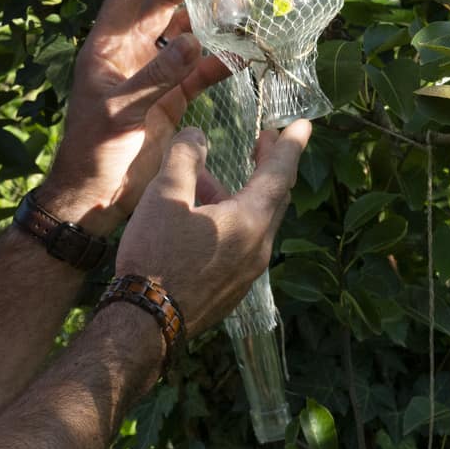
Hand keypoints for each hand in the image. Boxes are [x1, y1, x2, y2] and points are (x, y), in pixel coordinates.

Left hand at [38, 0, 231, 232]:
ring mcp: (152, 76)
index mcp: (106, 47)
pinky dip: (218, 62)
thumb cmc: (93, 150)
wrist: (95, 197)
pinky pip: (198, 73)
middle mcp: (129, 55)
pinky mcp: (170, 101)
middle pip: (162, 8)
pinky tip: (241, 52)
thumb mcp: (120, 109)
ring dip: (209, 21)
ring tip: (239, 1)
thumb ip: (156, 75)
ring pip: (185, 37)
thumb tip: (193, 40)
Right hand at [114, 120, 310, 337]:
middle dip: (269, 165)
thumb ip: (184, 157)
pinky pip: (241, 244)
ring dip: (238, 194)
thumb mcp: (164, 196)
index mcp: (250, 220)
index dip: (291, 144)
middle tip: (264, 140)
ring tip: (206, 178)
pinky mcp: (232, 290)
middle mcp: (259, 247)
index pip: (280, 172)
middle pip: (272, 197)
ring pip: (253, 222)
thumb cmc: (155, 257)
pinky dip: (229, 221)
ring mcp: (248, 273)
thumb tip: (196, 135)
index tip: (304, 124)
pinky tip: (199, 218)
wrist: (145, 324)